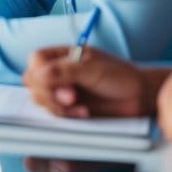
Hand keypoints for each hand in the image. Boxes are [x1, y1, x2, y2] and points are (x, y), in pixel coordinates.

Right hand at [22, 45, 167, 118]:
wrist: (139, 97)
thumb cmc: (118, 76)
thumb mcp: (91, 69)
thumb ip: (63, 71)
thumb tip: (37, 75)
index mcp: (62, 55)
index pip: (35, 60)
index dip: (41, 73)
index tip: (59, 84)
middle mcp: (58, 72)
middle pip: (32, 81)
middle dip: (48, 93)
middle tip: (71, 97)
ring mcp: (61, 91)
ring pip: (40, 99)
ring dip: (56, 106)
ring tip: (79, 107)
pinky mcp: (68, 109)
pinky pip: (54, 113)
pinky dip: (66, 116)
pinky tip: (83, 113)